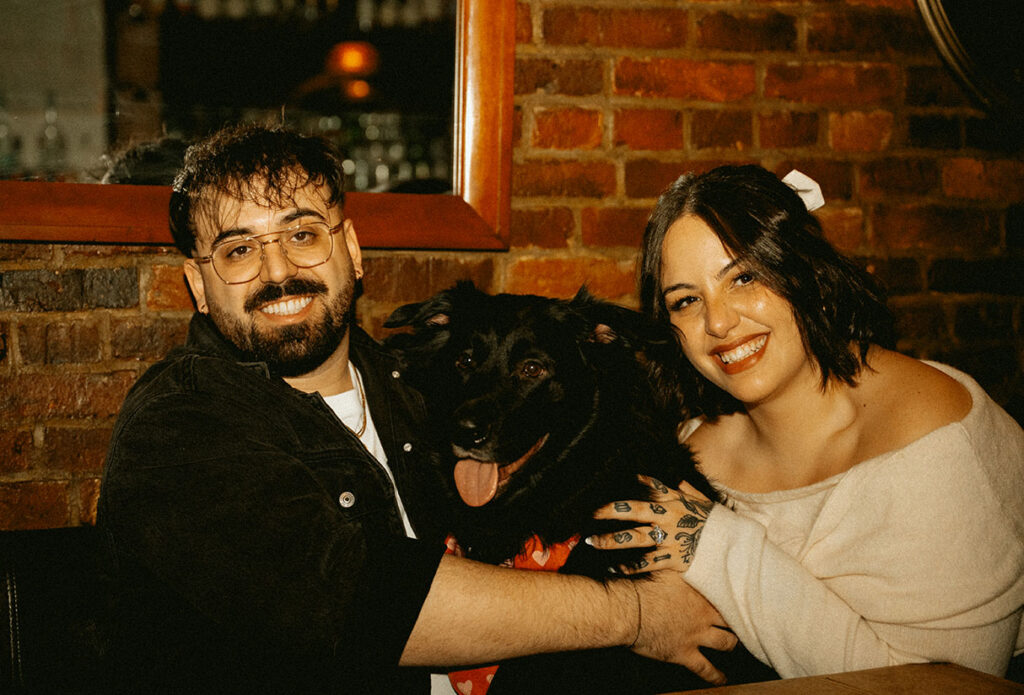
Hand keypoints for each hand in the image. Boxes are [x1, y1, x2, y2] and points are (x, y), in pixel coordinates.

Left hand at [587, 475, 712, 573]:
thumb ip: (691, 493)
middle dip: (610, 511)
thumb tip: (680, 482)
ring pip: (635, 537)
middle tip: (590, 513)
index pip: (654, 487)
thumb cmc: (721, 527)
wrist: (736, 551)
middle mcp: (669, 517)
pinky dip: (630, 567)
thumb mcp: (708, 506)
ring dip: (611, 540)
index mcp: (677, 502)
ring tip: (591, 542)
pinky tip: (614, 569)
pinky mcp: (673, 559)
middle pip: (635, 510)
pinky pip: (646, 563)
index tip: (624, 480)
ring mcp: (669, 538)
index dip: (639, 482)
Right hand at [626, 570, 736, 684]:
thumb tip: (684, 551)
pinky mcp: (685, 654)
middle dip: (737, 621)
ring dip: (731, 644)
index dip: (733, 597)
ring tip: (735, 645)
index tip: (739, 596)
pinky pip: (705, 668)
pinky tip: (721, 678)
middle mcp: (703, 614)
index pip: (726, 594)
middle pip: (731, 619)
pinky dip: (715, 675)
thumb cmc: (643, 585)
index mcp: (699, 592)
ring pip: (725, 643)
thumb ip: (680, 563)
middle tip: (741, 621)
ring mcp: (696, 635)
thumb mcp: (665, 567)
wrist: (630, 610)